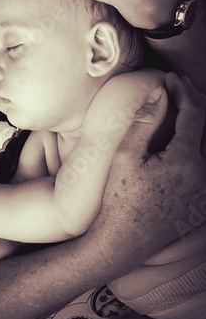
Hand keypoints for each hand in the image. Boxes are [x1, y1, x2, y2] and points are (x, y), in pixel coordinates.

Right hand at [100, 72, 205, 258]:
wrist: (124, 241)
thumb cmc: (120, 198)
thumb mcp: (127, 155)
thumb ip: (145, 121)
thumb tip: (160, 92)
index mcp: (187, 160)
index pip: (194, 113)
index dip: (183, 91)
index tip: (170, 78)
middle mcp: (203, 174)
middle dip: (193, 100)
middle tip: (178, 85)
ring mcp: (203, 188)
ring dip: (196, 120)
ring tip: (182, 104)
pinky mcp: (200, 199)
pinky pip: (202, 160)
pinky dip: (197, 140)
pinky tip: (183, 135)